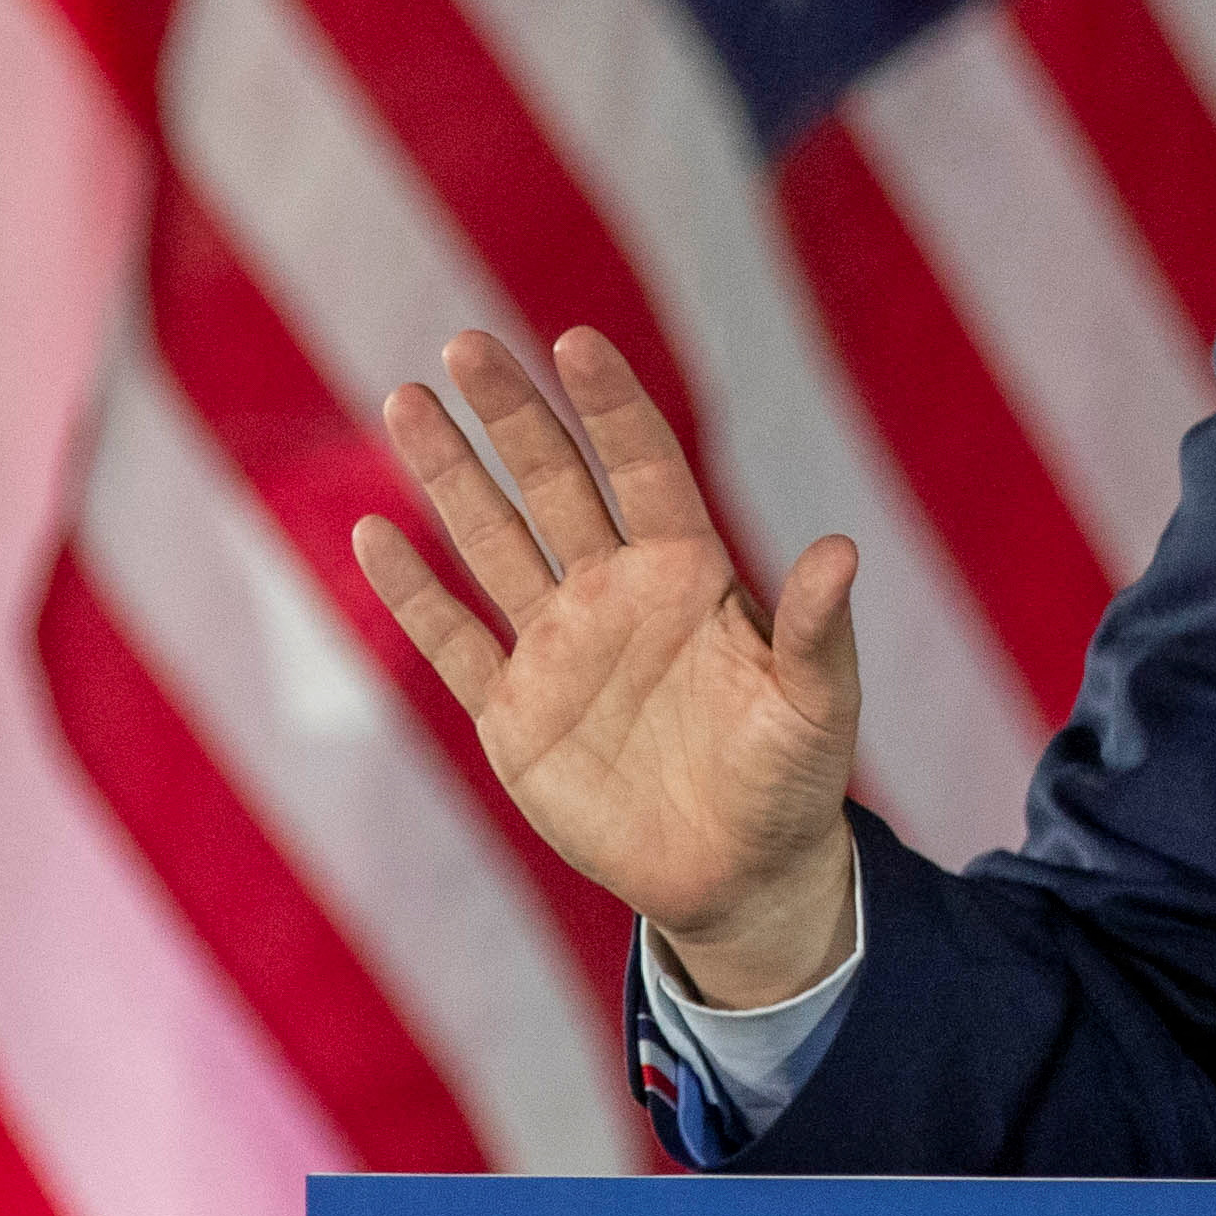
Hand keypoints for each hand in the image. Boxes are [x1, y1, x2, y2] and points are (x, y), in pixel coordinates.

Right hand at [351, 328, 864, 1005]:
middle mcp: (615, 594)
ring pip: (491, 543)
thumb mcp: (818, 707)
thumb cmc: (793, 779)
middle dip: (512, 415)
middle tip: (466, 341)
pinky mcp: (513, 714)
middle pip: (554, 484)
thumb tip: (843, 550)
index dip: (611, 406)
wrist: (738, 875)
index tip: (574, 340)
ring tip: (405, 400)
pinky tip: (373, 533)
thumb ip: (816, 631)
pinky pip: (453, 640)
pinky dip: (412, 592)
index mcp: (690, 576)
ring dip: (448, 476)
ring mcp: (557, 648)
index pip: (644, 467)